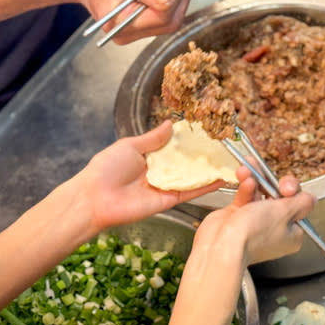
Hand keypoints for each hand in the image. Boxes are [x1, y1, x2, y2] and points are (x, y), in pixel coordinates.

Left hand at [73, 121, 222, 234]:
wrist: (95, 198)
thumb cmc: (106, 169)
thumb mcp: (130, 146)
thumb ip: (153, 138)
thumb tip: (170, 124)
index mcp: (148, 156)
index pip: (174, 146)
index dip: (189, 140)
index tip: (206, 131)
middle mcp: (159, 171)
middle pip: (186, 162)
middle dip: (203, 155)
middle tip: (223, 145)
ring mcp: (165, 186)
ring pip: (192, 177)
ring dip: (209, 170)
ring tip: (229, 160)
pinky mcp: (169, 200)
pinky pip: (190, 192)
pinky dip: (206, 186)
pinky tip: (221, 178)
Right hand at [192, 167, 316, 268]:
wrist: (221, 245)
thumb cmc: (254, 233)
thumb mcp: (284, 212)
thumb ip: (300, 201)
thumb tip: (312, 199)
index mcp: (292, 233)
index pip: (298, 206)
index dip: (292, 192)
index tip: (285, 188)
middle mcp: (275, 229)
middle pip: (279, 197)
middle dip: (271, 182)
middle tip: (268, 177)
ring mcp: (255, 223)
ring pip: (260, 193)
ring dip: (255, 179)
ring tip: (248, 169)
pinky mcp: (238, 217)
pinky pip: (246, 196)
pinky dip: (245, 187)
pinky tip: (244, 179)